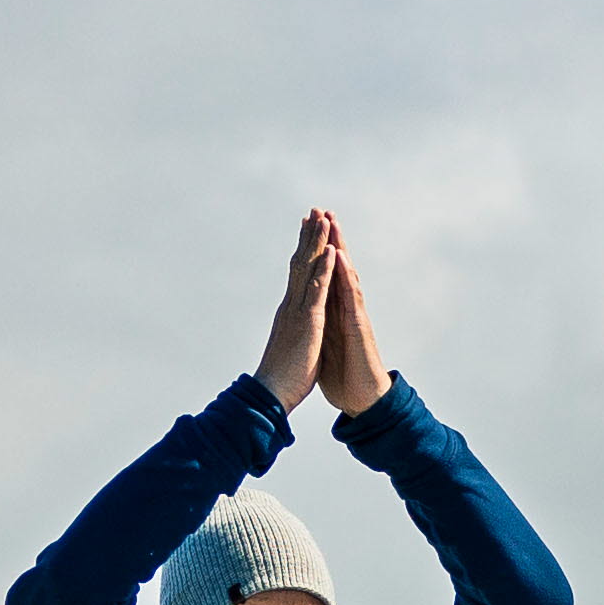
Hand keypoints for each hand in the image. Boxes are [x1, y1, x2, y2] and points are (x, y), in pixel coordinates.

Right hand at [253, 212, 338, 414]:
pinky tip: (332, 251)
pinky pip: (317, 290)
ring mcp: (298, 311)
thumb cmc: (282, 377)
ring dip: (318, 243)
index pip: (297, 274)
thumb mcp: (291, 347)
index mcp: (290, 312)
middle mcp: (291, 305)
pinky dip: (325, 269)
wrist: (271, 393)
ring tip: (324, 219)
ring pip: (308, 269)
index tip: (308, 229)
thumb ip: (295, 332)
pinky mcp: (308, 322)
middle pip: (300, 263)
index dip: (303, 251)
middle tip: (315, 211)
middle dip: (309, 236)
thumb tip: (296, 329)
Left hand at [313, 224, 393, 416]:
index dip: (316, 252)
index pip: (324, 275)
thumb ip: (318, 330)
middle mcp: (345, 309)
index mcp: (332, 313)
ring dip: (341, 248)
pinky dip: (346, 275)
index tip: (307, 227)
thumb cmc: (344, 378)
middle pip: (338, 268)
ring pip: (347, 275)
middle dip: (331, 239)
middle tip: (323, 211)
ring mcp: (354, 315)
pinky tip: (340, 256)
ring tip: (334, 223)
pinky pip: (352, 296)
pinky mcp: (359, 326)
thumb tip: (306, 323)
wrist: (361, 401)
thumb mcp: (323, 347)